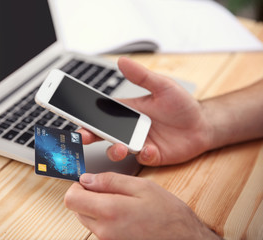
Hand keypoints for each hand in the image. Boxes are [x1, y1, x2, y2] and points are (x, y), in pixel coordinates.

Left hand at [65, 172, 219, 239]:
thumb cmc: (169, 215)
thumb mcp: (142, 187)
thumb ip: (111, 181)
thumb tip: (87, 179)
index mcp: (110, 211)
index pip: (72, 199)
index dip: (77, 187)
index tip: (87, 182)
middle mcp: (105, 231)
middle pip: (78, 209)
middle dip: (87, 196)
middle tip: (109, 190)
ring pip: (88, 219)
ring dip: (97, 208)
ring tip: (121, 203)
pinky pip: (100, 230)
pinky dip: (106, 219)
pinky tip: (125, 215)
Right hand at [79, 57, 210, 165]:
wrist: (204, 125)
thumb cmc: (182, 104)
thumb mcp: (162, 86)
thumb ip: (142, 76)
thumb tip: (122, 61)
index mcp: (128, 111)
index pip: (102, 113)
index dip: (86, 115)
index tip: (73, 115)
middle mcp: (130, 128)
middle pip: (103, 133)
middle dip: (90, 135)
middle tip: (83, 136)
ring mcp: (139, 143)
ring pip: (118, 149)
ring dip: (114, 149)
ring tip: (120, 146)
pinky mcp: (151, 156)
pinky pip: (142, 158)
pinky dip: (144, 155)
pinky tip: (151, 149)